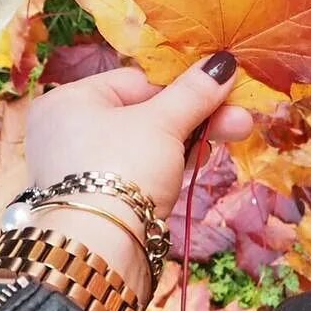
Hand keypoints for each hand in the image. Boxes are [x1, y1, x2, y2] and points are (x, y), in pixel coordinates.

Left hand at [23, 54, 250, 298]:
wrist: (100, 249)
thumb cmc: (123, 167)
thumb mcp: (163, 123)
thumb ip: (195, 91)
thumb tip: (225, 61)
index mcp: (70, 101)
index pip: (138, 81)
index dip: (181, 87)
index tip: (221, 91)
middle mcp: (70, 131)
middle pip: (147, 112)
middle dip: (198, 116)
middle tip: (241, 120)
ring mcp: (85, 167)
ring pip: (149, 142)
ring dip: (190, 141)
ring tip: (230, 138)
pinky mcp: (102, 198)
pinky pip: (143, 169)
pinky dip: (171, 165)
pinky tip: (199, 163)